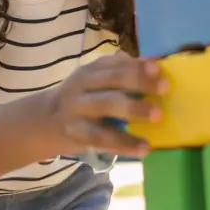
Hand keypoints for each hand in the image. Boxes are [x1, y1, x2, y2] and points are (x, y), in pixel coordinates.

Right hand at [48, 56, 165, 158]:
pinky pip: (102, 138)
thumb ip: (121, 71)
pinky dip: (125, 143)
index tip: (159, 67)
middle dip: (140, 82)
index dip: (137, 65)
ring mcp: (77, 110)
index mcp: (90, 71)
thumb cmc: (81, 100)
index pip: (115, 64)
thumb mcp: (95, 81)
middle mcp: (81, 86)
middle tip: (166, 88)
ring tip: (158, 116)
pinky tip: (144, 148)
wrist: (42, 123)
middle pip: (113, 81)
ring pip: (107, 106)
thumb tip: (155, 62)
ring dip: (134, 109)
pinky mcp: (76, 134)